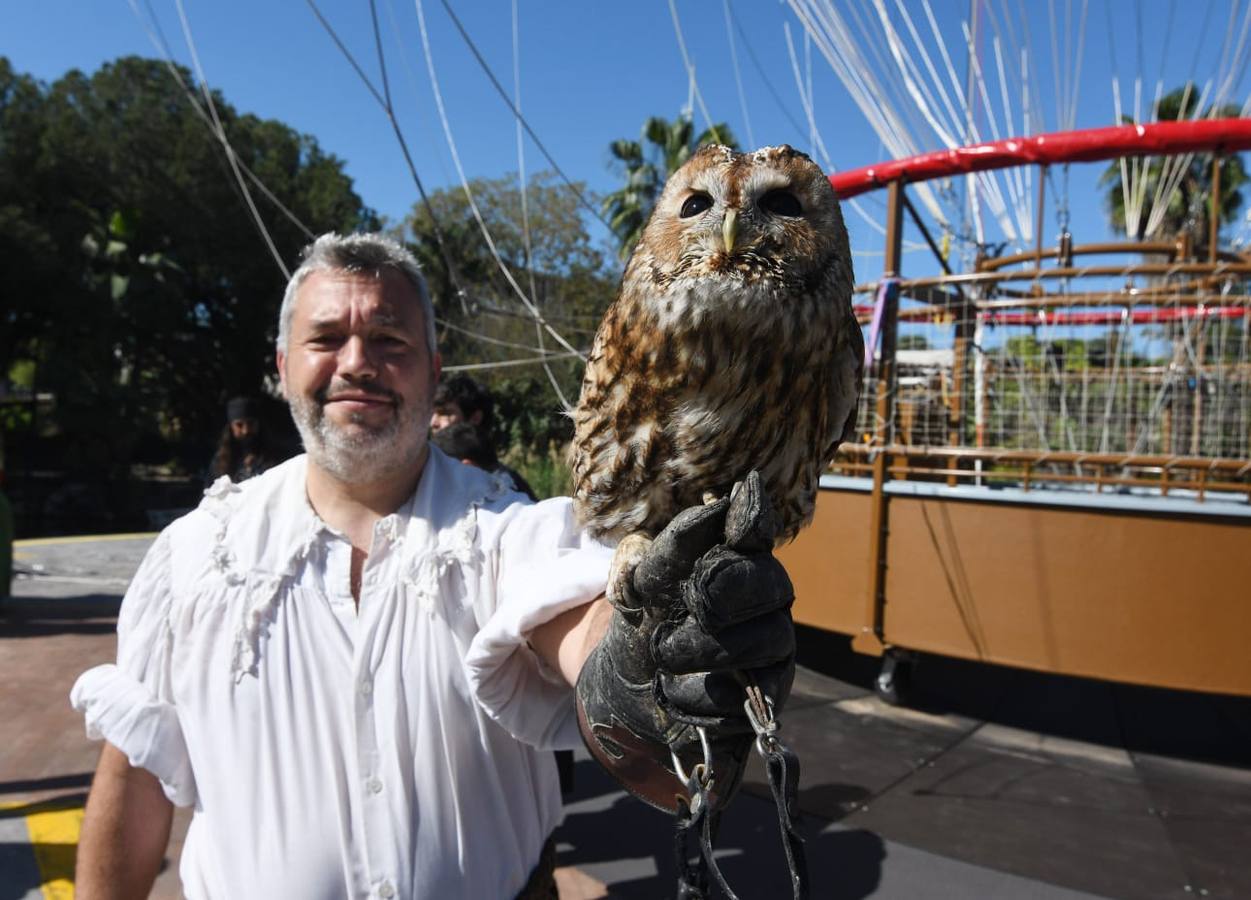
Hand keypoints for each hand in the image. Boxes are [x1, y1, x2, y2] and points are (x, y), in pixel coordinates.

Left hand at [576, 471, 796, 812]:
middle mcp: (767, 598)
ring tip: (663, 653)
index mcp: (738, 557)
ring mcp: (773, 648)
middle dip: (717, 594)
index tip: (725, 529)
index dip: (747, 523)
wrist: (628, 685)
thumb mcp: (645, 580)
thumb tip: (725, 502)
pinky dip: (697, 694)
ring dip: (700, 649)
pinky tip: (673, 689)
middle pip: (771, 582)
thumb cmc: (648, 619)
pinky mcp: (766, 697)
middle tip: (685, 603)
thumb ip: (678, 545)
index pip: (757, 529)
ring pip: (765, 640)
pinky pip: (749, 695)